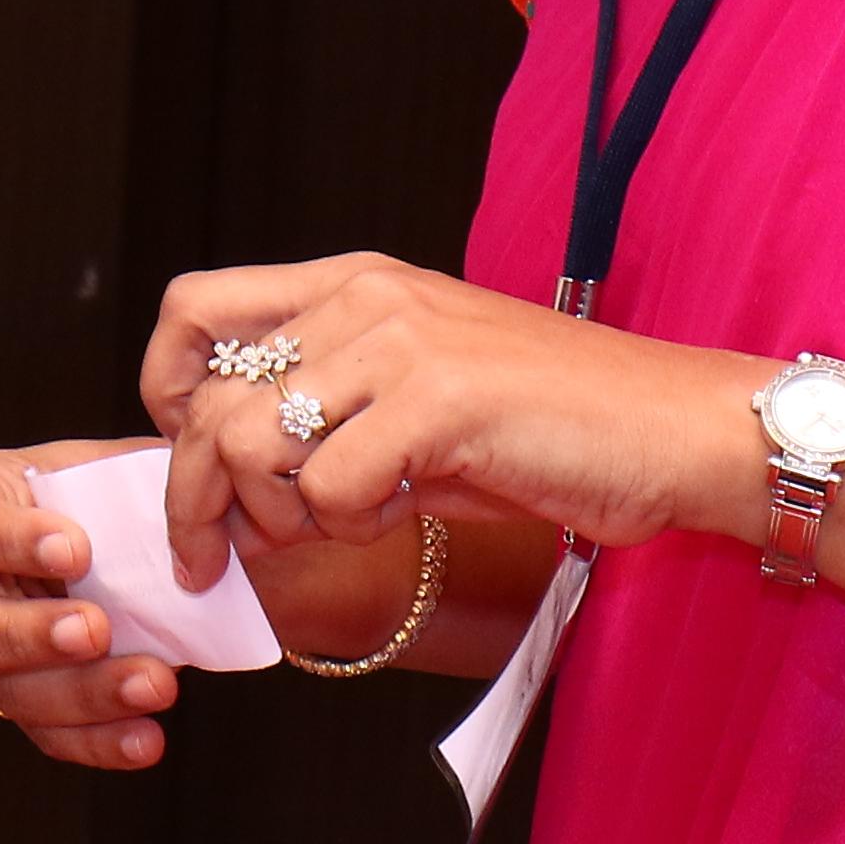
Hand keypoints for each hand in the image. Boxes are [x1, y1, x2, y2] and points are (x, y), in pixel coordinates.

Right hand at [0, 436, 179, 770]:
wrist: (136, 547)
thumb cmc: (114, 493)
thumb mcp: (120, 464)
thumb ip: (135, 469)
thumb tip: (184, 469)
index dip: (8, 541)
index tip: (78, 550)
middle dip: (23, 633)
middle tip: (95, 629)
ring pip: (4, 689)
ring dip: (81, 692)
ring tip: (155, 683)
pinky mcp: (19, 699)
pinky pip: (46, 733)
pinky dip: (98, 740)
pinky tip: (146, 738)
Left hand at [143, 254, 755, 568]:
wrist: (678, 429)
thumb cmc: (553, 429)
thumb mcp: (418, 406)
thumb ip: (325, 427)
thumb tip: (227, 497)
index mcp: (353, 284)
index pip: (193, 310)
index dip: (166, 393)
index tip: (189, 462)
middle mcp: (365, 298)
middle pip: (207, 397)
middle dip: (194, 498)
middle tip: (212, 559)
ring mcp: (402, 343)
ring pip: (252, 442)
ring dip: (279, 517)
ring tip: (343, 527)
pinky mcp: (440, 400)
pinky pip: (332, 486)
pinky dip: (352, 528)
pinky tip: (405, 516)